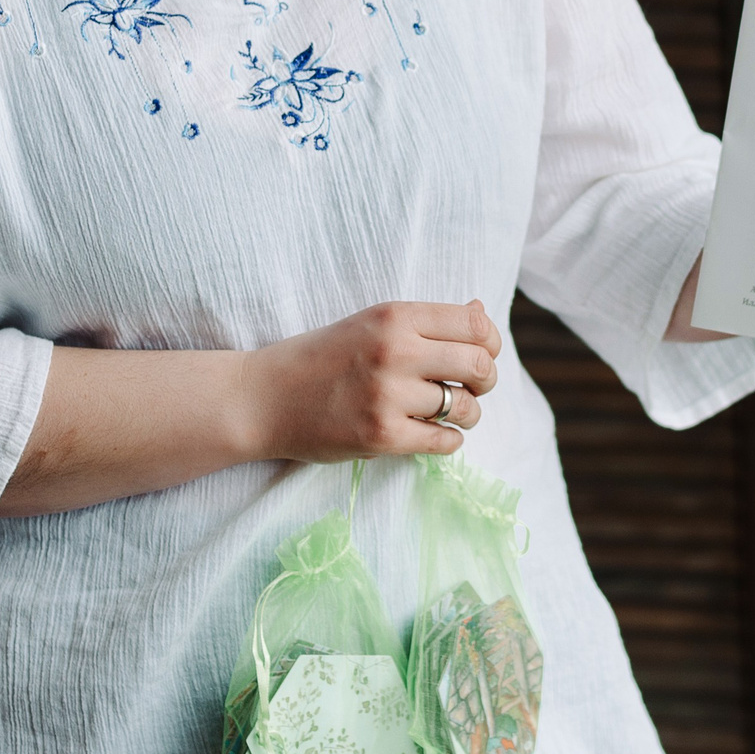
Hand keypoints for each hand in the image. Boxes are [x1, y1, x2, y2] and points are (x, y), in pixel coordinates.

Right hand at [250, 298, 501, 460]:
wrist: (264, 397)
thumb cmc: (322, 357)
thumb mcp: (372, 323)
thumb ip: (426, 321)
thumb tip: (481, 312)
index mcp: (395, 316)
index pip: (474, 324)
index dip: (490, 342)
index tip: (483, 354)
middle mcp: (395, 351)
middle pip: (479, 365)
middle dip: (486, 380)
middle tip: (473, 388)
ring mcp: (388, 395)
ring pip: (466, 407)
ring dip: (469, 414)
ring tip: (453, 412)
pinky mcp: (382, 436)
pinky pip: (445, 441)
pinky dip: (449, 440)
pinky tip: (434, 433)